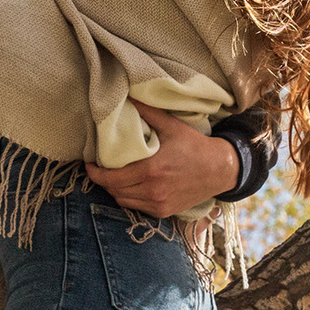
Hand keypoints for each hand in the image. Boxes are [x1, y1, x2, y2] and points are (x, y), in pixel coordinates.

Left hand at [85, 101, 239, 216]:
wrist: (220, 169)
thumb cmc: (194, 146)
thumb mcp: (171, 126)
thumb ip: (148, 112)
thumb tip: (128, 96)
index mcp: (150, 170)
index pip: (111, 178)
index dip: (95, 174)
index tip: (89, 165)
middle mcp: (152, 190)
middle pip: (114, 191)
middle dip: (103, 181)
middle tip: (98, 170)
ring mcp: (158, 203)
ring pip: (123, 201)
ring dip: (115, 191)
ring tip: (112, 178)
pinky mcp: (164, 212)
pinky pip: (137, 208)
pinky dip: (130, 199)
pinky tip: (130, 187)